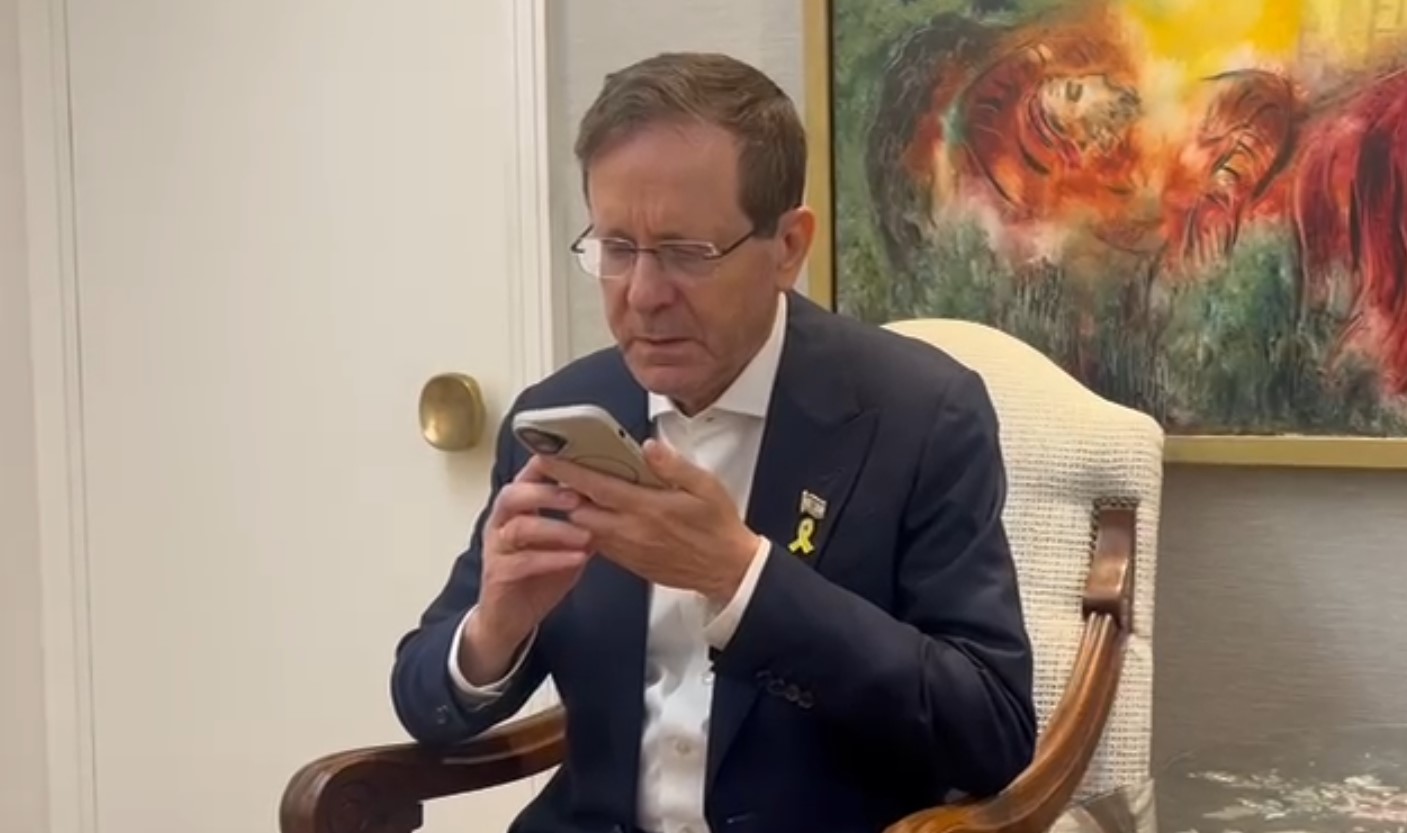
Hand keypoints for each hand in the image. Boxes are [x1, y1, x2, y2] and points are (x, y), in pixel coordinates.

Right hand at [460, 456, 591, 684]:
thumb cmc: (538, 574)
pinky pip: (523, 562)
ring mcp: (497, 547)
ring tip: (586, 533)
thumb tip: (617, 498)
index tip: (580, 462)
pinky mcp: (499, 573)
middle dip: (548, 493)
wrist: (509, 618)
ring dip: (556, 528)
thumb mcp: (564, 542)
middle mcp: (502, 521)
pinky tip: (577, 559)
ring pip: (519, 527)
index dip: (551, 464)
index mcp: (518, 506)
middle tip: (579, 496)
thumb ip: (582, 520)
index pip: (529, 475)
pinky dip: (552, 559)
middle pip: (514, 494)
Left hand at [536, 439, 760, 603]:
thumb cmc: (718, 528)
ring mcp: (628, 551)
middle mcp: (631, 531)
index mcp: (647, 509)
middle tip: (567, 473)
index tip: (549, 457)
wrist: (727, 571)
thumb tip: (648, 447)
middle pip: (580, 512)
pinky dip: (594, 529)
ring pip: (586, 530)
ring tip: (585, 493)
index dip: (568, 471)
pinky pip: (600, 545)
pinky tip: (606, 516)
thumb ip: (674, 466)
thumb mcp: (706, 487)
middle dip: (568, 493)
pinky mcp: (630, 564)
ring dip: (580, 512)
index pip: (595, 487)